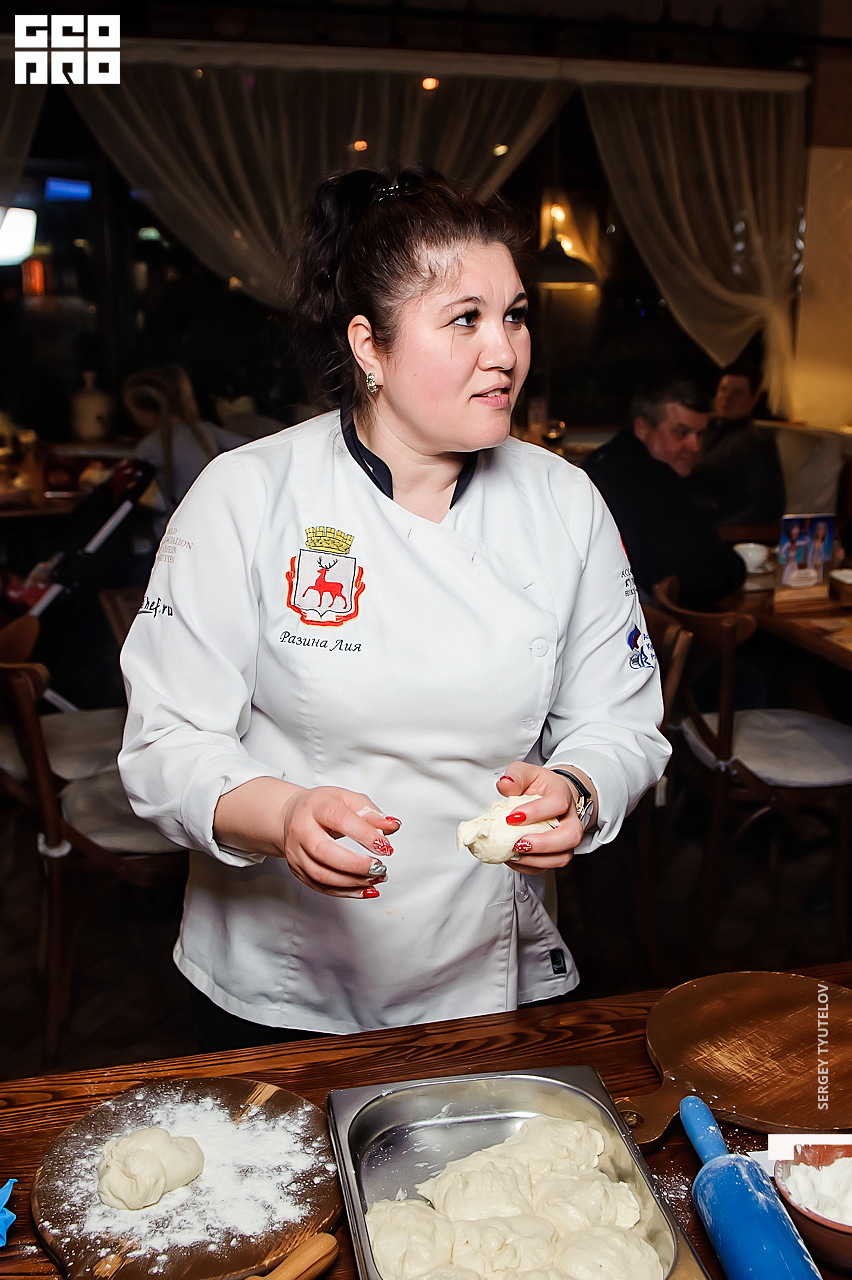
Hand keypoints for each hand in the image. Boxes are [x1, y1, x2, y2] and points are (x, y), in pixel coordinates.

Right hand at [213, 776, 398, 899]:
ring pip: (321, 874)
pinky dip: (346, 892)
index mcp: (316, 806)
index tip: (385, 846)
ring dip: (352, 882)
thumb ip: (371, 813)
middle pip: (324, 851)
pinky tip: (365, 889)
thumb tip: (392, 826)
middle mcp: (301, 829)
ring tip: (376, 878)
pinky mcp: (297, 870)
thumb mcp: (348, 800)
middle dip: (356, 864)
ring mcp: (296, 852)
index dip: (365, 835)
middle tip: (379, 867)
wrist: (291, 816)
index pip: (339, 819)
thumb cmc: (322, 807)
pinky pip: (320, 887)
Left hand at [496, 763, 590, 873]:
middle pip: (571, 836)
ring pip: (562, 856)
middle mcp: (570, 818)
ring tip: (514, 853)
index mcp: (563, 794)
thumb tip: (505, 784)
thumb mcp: (525, 772)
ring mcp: (566, 839)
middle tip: (519, 843)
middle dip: (544, 843)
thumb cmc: (538, 785)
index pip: (558, 803)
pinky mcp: (557, 853)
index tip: (512, 818)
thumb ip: (515, 776)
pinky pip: (548, 866)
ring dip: (536, 859)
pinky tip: (513, 859)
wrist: (551, 796)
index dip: (536, 812)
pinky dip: (529, 866)